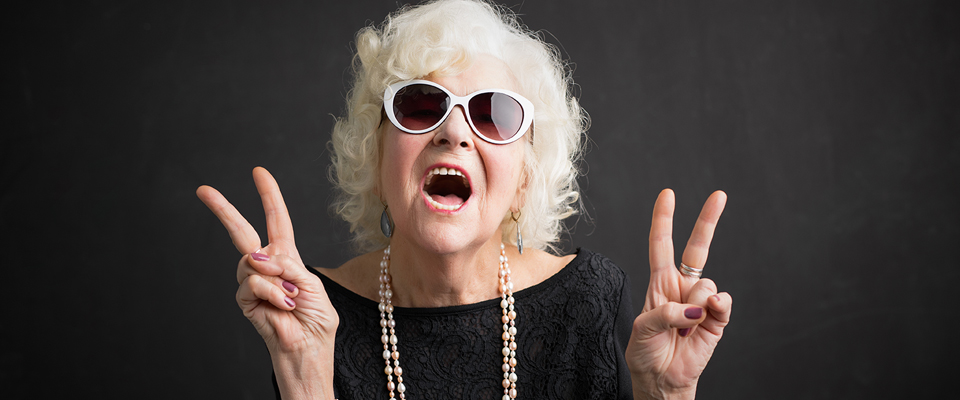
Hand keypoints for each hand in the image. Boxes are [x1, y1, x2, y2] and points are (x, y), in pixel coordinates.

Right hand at [197, 167, 337, 397]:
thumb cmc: (316, 320)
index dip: (269, 196)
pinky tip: (281, 305)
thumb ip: (290, 266)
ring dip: (274, 277)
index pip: (276, 220)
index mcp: (287, 257)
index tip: (258, 172)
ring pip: (251, 261)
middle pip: (242, 231)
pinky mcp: (244, 300)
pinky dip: (270, 292)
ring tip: (289, 297)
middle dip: (223, 209)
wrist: (307, 349)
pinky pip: (251, 283)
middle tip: (203, 190)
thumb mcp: (313, 284)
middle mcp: (266, 265)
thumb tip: (262, 258)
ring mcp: (252, 281)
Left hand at [625, 189, 732, 399]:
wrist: (662, 381)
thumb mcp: (643, 329)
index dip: (664, 219)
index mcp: (660, 283)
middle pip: (697, 247)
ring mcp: (702, 302)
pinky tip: (707, 317)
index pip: (661, 245)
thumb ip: (666, 313)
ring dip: (693, 305)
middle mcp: (683, 287)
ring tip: (683, 328)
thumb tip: (697, 308)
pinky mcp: (717, 319)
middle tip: (719, 195)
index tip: (668, 195)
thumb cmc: (646, 353)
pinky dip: (716, 307)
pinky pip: (722, 302)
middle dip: (708, 220)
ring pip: (705, 284)